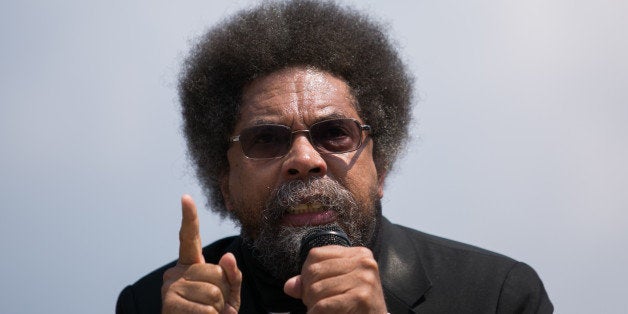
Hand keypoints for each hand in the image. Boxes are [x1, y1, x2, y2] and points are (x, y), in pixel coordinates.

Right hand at [161, 195, 241, 312]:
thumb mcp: (229, 295)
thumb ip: (232, 276)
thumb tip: (227, 256)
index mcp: (189, 266)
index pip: (189, 238)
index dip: (189, 218)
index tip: (186, 197)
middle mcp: (175, 273)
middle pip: (215, 272)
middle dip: (223, 293)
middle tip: (213, 307)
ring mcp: (170, 288)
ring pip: (213, 291)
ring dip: (218, 308)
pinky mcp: (169, 304)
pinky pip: (206, 308)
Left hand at [283, 246, 386, 313]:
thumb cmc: (356, 303)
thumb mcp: (337, 284)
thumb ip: (313, 281)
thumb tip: (289, 286)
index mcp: (358, 253)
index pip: (316, 254)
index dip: (306, 272)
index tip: (309, 287)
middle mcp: (363, 262)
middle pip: (314, 271)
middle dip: (308, 290)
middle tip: (313, 303)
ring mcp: (364, 278)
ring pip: (317, 289)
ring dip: (312, 304)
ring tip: (318, 309)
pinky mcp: (362, 297)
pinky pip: (324, 305)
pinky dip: (316, 313)